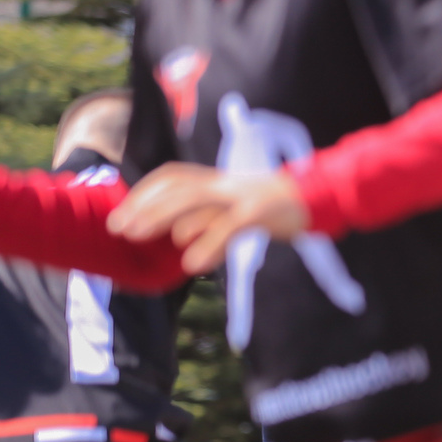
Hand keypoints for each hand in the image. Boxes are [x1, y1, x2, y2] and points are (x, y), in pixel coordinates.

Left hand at [105, 163, 307, 273]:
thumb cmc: (279, 208)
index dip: (144, 193)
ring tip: (139, 237)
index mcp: (220, 181)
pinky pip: (230, 226)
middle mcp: (227, 184)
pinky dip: (209, 243)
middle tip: (118, 229)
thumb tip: (178, 231)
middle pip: (177, 190)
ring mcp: (244, 195)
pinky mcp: (263, 211)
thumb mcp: (239, 206)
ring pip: (196, 201)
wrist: (323, 197)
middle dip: (143, 207)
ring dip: (162, 218)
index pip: (173, 177)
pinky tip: (193, 263)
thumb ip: (211, 215)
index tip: (121, 213)